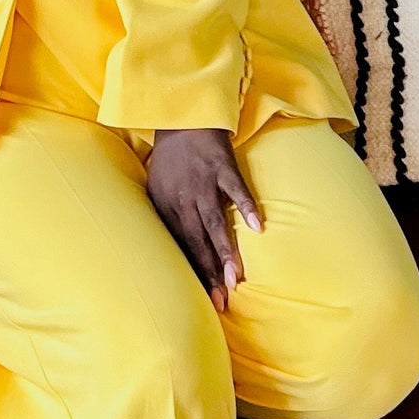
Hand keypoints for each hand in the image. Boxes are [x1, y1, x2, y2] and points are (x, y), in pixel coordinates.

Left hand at [146, 127, 261, 312]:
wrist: (182, 118)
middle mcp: (182, 197)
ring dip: (224, 250)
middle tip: (221, 300)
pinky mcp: (222, 166)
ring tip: (234, 276)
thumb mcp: (160, 190)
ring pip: (214, 221)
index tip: (205, 300)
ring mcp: (203, 181)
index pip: (178, 246)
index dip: (192, 273)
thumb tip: (177, 254)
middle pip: (196, 239)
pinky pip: (236, 189)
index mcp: (165, 205)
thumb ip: (169, 219)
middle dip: (208, 272)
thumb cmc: (172, 160)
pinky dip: (246, 206)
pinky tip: (258, 227)